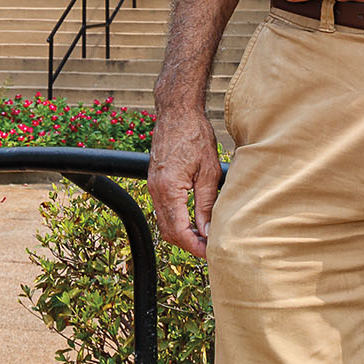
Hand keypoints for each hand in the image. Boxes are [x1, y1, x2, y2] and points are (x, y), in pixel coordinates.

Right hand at [146, 103, 222, 258]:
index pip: (179, 231)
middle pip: (168, 231)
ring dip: (182, 233)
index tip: (211, 252)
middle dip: (188, 244)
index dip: (195, 247)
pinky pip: (162, 209)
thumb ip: (206, 204)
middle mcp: (156, 190)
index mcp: (169, 189)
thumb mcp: (208, 172)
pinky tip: (192, 219)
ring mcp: (152, 185)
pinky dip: (176, 220)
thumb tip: (208, 231)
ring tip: (204, 235)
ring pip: (164, 222)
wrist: (177, 111)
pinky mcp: (154, 180)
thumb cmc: (195, 135)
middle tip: (210, 248)